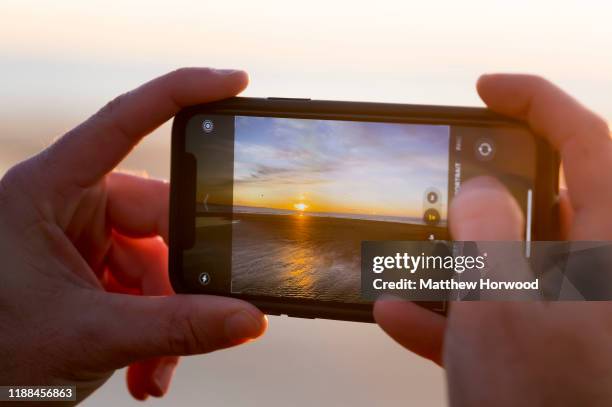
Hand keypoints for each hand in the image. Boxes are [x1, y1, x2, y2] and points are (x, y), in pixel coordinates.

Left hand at [0, 68, 266, 402]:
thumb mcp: (90, 336)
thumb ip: (177, 328)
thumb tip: (249, 319)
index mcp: (48, 190)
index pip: (123, 122)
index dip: (182, 94)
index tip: (235, 82)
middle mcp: (67, 203)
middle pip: (159, 215)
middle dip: (181, 280)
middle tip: (202, 318)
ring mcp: (82, 236)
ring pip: (157, 260)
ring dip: (167, 318)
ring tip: (157, 366)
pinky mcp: (93, 267)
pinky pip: (144, 284)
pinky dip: (154, 327)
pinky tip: (148, 368)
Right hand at [375, 75, 611, 404]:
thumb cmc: (553, 403)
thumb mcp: (506, 304)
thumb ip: (489, 234)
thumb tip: (484, 196)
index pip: (587, 142)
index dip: (536, 103)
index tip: (489, 90)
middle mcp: (602, 280)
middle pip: (549, 204)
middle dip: (489, 187)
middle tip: (448, 174)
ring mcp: (576, 322)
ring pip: (516, 265)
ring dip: (458, 257)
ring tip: (408, 249)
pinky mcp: (550, 361)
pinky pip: (500, 320)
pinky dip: (452, 314)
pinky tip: (403, 313)